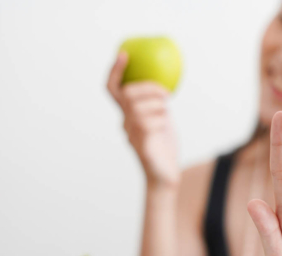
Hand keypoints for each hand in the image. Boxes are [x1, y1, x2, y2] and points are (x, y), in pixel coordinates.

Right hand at [107, 52, 178, 187]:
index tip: (123, 54)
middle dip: (148, 88)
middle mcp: (126, 123)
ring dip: (157, 105)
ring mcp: (132, 135)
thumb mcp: (162, 119)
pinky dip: (160, 120)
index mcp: (128, 115)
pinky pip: (148, 125)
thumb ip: (158, 103)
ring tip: (167, 111)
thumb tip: (164, 85)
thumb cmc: (163, 147)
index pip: (114, 90)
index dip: (115, 71)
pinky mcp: (142, 147)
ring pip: (138, 109)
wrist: (165, 176)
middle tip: (165, 93)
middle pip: (128, 96)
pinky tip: (165, 124)